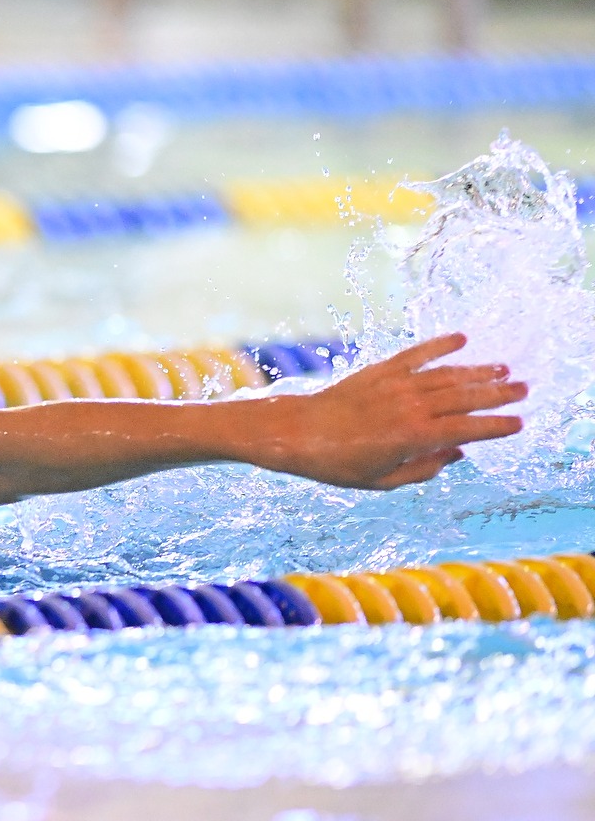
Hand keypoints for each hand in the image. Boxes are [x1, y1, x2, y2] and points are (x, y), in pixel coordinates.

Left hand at [257, 333, 525, 489]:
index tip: (519, 424)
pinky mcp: (379, 371)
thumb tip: (456, 453)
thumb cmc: (336, 464)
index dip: (496, 427)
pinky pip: (415, 355)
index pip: (467, 429)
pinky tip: (461, 339)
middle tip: (524, 389)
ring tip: (503, 370)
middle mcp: (410, 407)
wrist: (296, 433)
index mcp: (414, 437)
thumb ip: (424, 469)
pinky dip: (439, 346)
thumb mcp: (382, 480)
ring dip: (477, 371)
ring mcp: (395, 385)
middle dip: (498, 394)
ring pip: (446, 375)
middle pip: (465, 397)